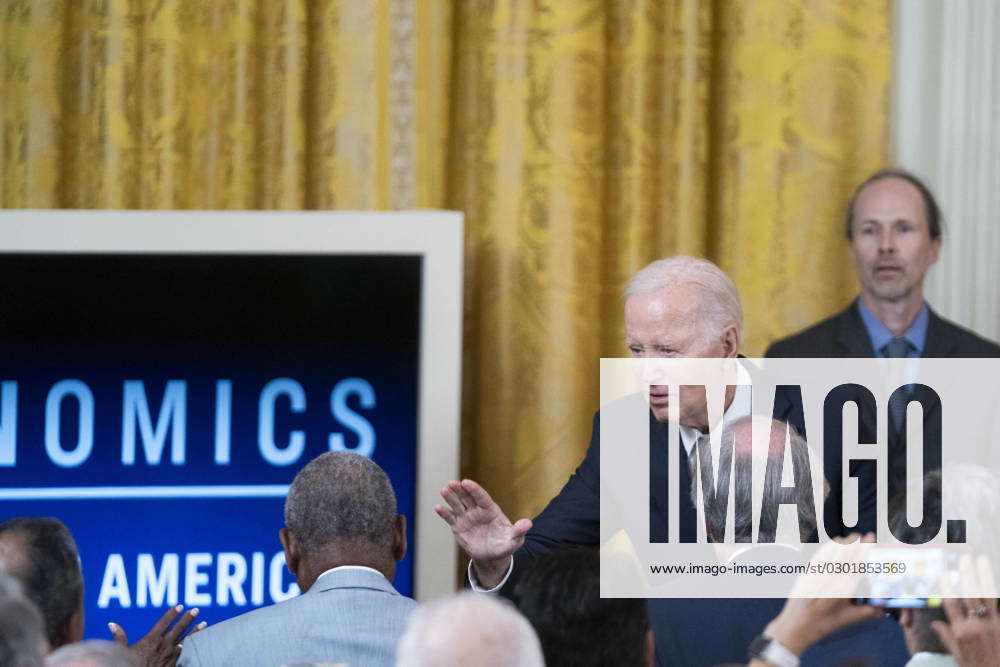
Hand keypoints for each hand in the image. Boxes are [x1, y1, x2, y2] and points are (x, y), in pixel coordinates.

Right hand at [109, 605, 206, 666]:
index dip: (172, 614)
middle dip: (188, 618)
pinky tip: (201, 642)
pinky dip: (194, 646)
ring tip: (204, 623)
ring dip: (196, 631)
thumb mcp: (123, 652)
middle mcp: (163, 645)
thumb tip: (112, 624)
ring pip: (186, 640)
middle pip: (179, 628)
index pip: (164, 622)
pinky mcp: (174, 663)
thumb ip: (119, 637)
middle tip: (196, 610)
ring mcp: (171, 654)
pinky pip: (186, 652)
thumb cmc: (129, 665)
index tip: (180, 606)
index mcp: (151, 640)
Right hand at [435, 479, 531, 588]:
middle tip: (452, 483)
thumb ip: (519, 531)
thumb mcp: (514, 540)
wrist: (492, 557)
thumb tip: (528, 524)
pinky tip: (438, 507)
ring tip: (444, 490)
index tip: (466, 482)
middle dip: (460, 490)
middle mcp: (477, 511)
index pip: (481, 497)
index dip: (474, 489)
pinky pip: (450, 518)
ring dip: (450, 497)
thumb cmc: (505, 544)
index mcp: (490, 510)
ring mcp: (467, 518)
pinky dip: (444, 513)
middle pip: (467, 497)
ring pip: (457, 505)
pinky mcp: (458, 527)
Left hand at [766, 534, 880, 656]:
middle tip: (864, 536)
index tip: (872, 539)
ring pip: (831, 551)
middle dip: (856, 542)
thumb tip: (884, 607)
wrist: (797, 625)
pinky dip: (828, 547)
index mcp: (843, 588)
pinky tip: (833, 544)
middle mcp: (830, 578)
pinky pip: (819, 554)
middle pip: (845, 552)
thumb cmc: (824, 624)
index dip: (865, 549)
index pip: (857, 563)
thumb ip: (869, 612)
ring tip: (852, 539)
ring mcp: (817, 573)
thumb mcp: (850, 619)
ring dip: (843, 542)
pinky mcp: (807, 572)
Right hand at [931, 555, 999, 666]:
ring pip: (987, 595)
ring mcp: (991, 623)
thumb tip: (936, 623)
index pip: (951, 604)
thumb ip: (946, 636)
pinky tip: (993, 580)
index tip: (944, 574)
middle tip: (965, 558)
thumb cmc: (974, 666)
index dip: (948, 587)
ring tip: (982, 560)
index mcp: (961, 631)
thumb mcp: (956, 653)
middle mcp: (975, 624)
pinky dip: (995, 592)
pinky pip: (997, 604)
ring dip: (984, 576)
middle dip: (968, 574)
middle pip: (970, 594)